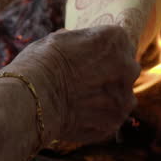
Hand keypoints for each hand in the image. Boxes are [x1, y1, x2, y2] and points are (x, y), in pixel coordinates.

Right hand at [1, 26, 138, 146]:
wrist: (32, 100)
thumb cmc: (40, 64)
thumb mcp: (57, 39)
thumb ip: (78, 42)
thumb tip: (77, 45)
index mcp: (116, 39)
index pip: (119, 42)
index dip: (103, 51)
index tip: (90, 58)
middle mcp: (128, 66)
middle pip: (126, 68)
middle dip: (111, 73)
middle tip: (86, 79)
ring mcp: (124, 97)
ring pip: (122, 95)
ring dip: (108, 97)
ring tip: (81, 100)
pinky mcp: (115, 122)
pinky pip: (111, 117)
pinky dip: (98, 117)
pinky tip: (78, 115)